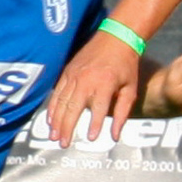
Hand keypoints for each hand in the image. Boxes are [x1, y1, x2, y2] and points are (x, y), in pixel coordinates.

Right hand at [47, 30, 145, 147]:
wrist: (116, 37)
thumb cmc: (126, 65)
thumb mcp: (130, 89)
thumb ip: (122, 113)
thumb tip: (115, 136)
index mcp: (105, 83)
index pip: (99, 108)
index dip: (94, 124)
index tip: (91, 139)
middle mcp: (87, 79)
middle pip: (74, 107)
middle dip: (68, 127)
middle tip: (64, 144)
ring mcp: (74, 75)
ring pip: (62, 101)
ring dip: (57, 121)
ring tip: (54, 136)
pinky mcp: (67, 72)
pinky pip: (57, 92)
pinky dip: (53, 107)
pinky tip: (51, 120)